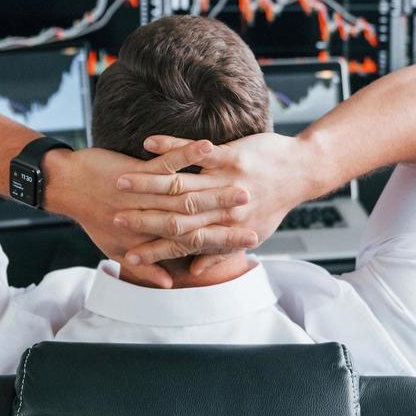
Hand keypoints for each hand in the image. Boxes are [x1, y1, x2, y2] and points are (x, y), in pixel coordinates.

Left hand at [44, 143, 256, 288]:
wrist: (67, 188)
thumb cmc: (93, 216)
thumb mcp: (117, 247)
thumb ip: (149, 265)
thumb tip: (169, 284)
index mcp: (155, 236)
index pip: (200, 244)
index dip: (229, 243)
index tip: (255, 242)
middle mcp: (154, 218)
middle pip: (201, 219)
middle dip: (232, 216)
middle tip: (260, 212)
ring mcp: (147, 194)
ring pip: (187, 192)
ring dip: (216, 185)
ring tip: (244, 181)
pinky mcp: (137, 172)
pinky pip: (166, 163)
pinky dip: (185, 153)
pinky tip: (206, 145)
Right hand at [115, 132, 317, 276]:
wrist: (301, 172)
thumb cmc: (274, 204)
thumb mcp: (251, 234)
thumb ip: (219, 252)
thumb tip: (193, 272)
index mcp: (224, 228)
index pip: (183, 245)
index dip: (155, 252)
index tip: (129, 257)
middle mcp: (223, 208)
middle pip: (175, 216)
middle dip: (142, 219)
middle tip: (115, 219)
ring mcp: (226, 180)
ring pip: (180, 184)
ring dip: (147, 183)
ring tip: (121, 182)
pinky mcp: (231, 156)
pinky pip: (195, 152)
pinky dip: (171, 147)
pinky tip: (149, 143)